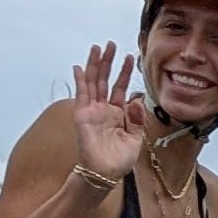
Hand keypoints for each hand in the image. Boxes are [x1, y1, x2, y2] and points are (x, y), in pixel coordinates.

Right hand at [69, 44, 150, 184]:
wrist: (106, 173)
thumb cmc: (120, 160)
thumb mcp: (136, 138)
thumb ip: (137, 119)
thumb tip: (137, 99)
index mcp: (118, 113)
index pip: (121, 87)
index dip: (125, 72)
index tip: (130, 57)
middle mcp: (104, 109)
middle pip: (105, 79)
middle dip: (108, 61)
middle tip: (111, 44)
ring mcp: (92, 111)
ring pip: (93, 82)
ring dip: (95, 65)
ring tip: (97, 48)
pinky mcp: (83, 115)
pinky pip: (81, 95)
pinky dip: (80, 80)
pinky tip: (80, 67)